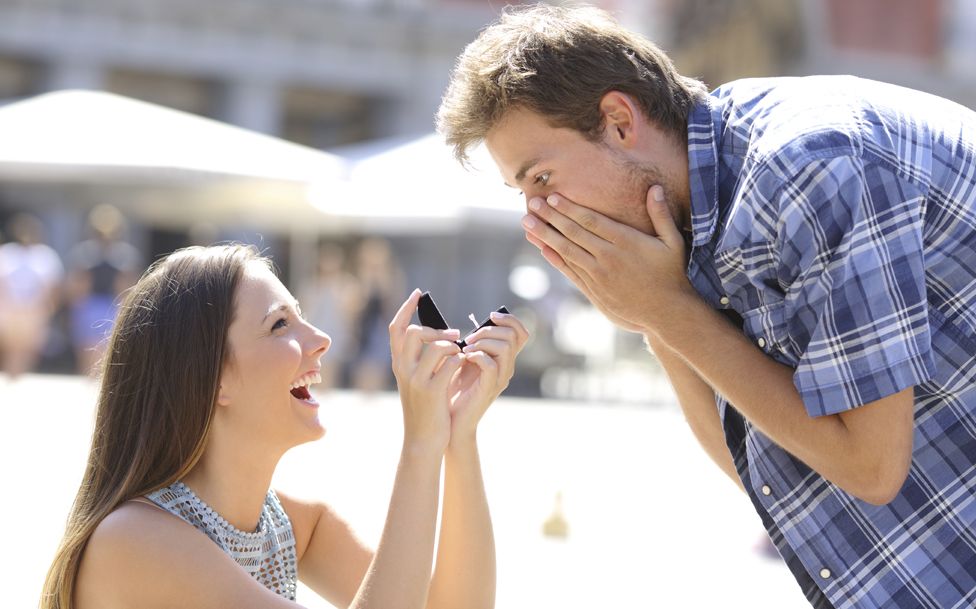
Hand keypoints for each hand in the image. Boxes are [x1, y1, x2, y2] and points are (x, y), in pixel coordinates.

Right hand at [389, 289, 463, 454]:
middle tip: (455, 335)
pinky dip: (462, 360)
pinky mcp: (432, 391)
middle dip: (436, 330)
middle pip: (414, 332)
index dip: (406, 308)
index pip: (396, 329)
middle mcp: (403, 369)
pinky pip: (452, 363)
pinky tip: (467, 365)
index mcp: (398, 364)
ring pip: (437, 346)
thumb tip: (441, 335)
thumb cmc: (425, 409)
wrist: (422, 440)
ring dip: (454, 346)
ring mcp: (416, 380)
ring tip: (462, 354)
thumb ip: (422, 360)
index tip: (418, 293)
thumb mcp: (416, 381)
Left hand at [447, 311, 528, 445]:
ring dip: (482, 342)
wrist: (450, 417)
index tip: (490, 316)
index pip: (521, 333)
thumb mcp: (465, 359)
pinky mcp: (489, 388)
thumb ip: (474, 344)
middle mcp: (507, 367)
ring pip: (504, 347)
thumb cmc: (454, 387)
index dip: (510, 319)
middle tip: (468, 338)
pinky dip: (477, 356)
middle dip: (488, 330)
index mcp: (504, 359)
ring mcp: (500, 378)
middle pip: (512, 336)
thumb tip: (472, 325)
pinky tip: (464, 358)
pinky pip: (491, 365)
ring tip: (465, 348)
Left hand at [520, 186, 697, 333]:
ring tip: (527, 222)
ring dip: (545, 236)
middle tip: (531, 202)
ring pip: (566, 251)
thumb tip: (655, 188)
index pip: (591, 220)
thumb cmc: (671, 273)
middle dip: (550, 216)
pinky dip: (555, 259)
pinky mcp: (595, 290)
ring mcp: (599, 275)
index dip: (569, 208)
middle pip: (573, 233)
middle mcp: (608, 257)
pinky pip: (570, 271)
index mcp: (626, 241)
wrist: (667, 312)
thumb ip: (661, 215)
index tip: (552, 197)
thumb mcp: (673, 242)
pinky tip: (542, 248)